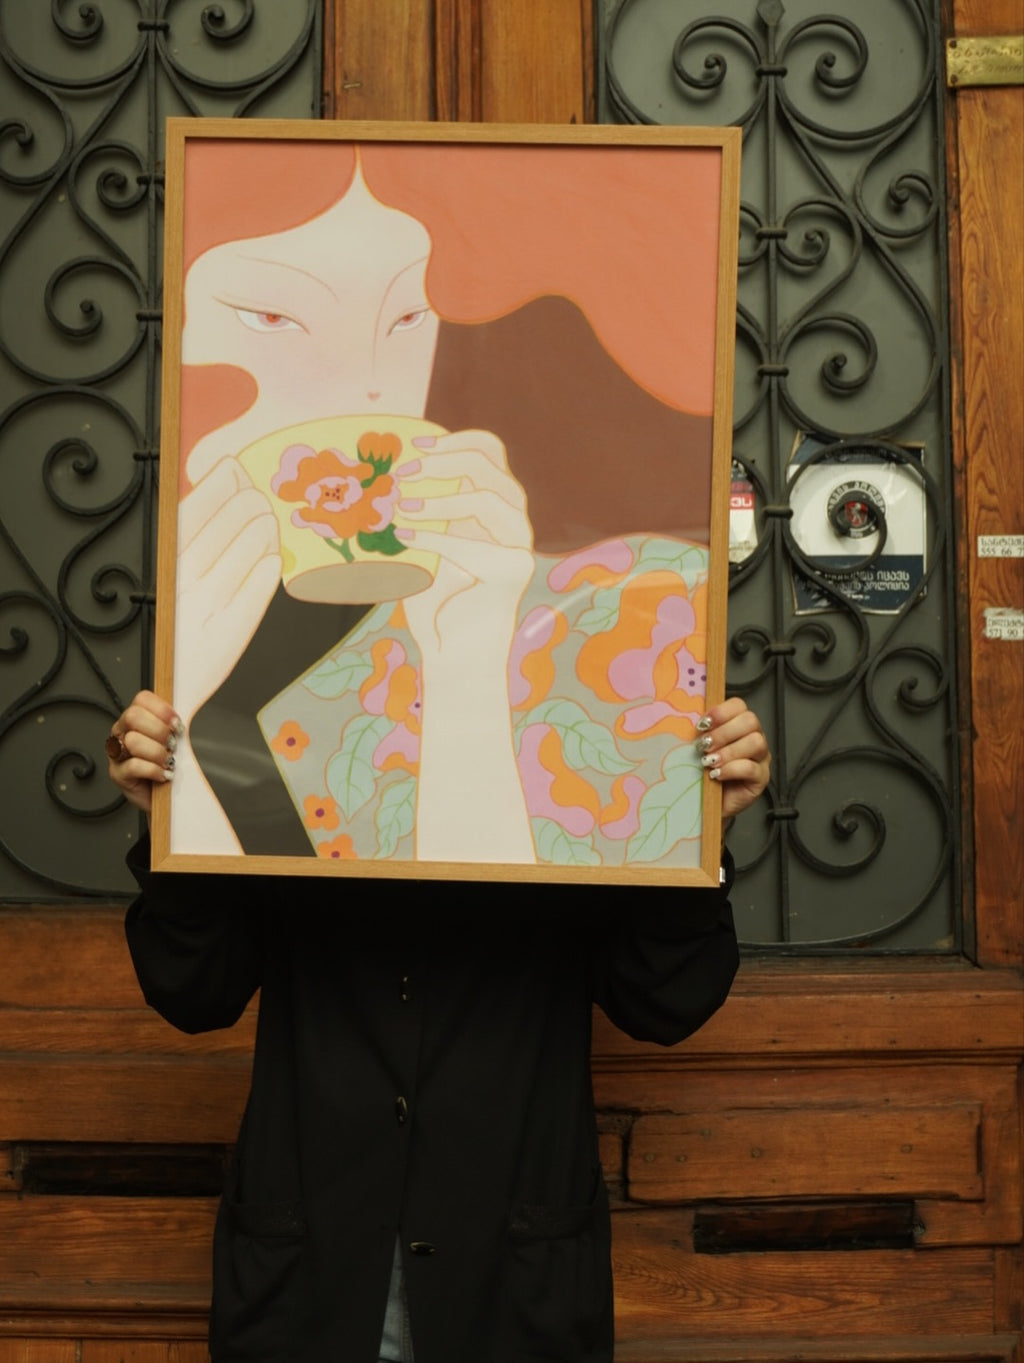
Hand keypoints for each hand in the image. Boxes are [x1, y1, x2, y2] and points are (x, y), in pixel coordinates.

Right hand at [106, 690, 181, 815]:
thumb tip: (187, 716)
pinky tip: (163, 774)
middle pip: (133, 716)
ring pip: (133, 740)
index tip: (177, 723)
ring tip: (168, 762)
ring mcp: (117, 753)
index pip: (141, 699)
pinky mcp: (117, 773)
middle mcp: (123, 732)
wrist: (167, 798)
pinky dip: (153, 770)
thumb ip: (174, 725)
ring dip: (157, 753)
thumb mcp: (174, 741)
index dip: (162, 709)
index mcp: (135, 719)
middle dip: (159, 730)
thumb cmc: (170, 766)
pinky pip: (133, 765)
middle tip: (172, 744)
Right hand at [174, 457, 280, 721]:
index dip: (220, 484)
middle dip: (249, 503)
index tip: (234, 471)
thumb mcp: (165, 577)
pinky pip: (259, 589)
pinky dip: (269, 568)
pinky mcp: (232, 634)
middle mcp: (181, 583)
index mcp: (160, 566)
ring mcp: (208, 608)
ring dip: (264, 528)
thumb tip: (223, 482)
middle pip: (229, 522)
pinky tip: (273, 558)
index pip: (195, 508)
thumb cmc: (169, 622)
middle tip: (257, 500)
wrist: (163, 685)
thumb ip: (189, 536)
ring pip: (249, 548)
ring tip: (268, 524)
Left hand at [391, 429, 535, 861]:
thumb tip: (386, 470)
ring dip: (439, 498)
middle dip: (442, 461)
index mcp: (494, 507)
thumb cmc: (435, 601)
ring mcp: (518, 546)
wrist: (455, 655)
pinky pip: (474, 544)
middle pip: (491, 465)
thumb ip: (421, 508)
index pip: (490, 451)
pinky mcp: (512, 572)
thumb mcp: (424, 543)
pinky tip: (405, 537)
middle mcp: (513, 522)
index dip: (455, 439)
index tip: (415, 444)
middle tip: (402, 473)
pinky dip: (436, 538)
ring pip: (488, 497)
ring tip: (401, 508)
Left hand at [698, 697, 771, 821]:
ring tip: (709, 762)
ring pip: (756, 742)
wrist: (705, 804)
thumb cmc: (702, 774)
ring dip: (728, 751)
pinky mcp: (761, 779)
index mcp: (739, 726)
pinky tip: (717, 775)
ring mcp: (761, 759)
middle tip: (704, 746)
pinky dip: (731, 769)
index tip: (702, 725)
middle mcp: (754, 738)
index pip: (739, 706)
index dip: (720, 712)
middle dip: (723, 732)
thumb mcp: (698, 749)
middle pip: (750, 721)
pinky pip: (752, 768)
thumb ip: (699, 733)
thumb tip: (683, 718)